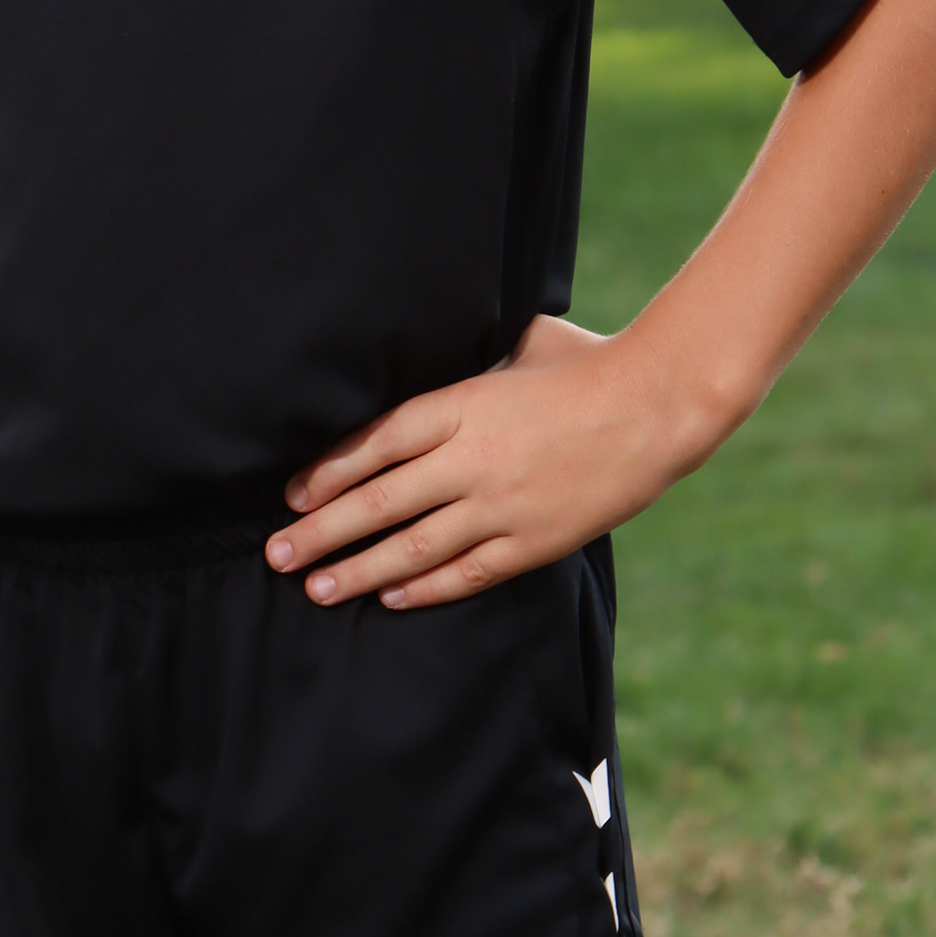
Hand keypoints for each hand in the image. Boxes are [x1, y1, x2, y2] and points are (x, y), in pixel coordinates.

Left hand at [265, 315, 715, 612]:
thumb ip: (467, 356)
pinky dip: (425, 587)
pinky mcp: (534, 541)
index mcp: (463, 402)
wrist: (658, 404)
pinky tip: (390, 595)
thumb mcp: (516, 341)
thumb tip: (426, 342)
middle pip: (380, 502)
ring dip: (358, 569)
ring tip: (316, 588)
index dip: (328, 473)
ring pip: (414, 547)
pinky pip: (468, 571)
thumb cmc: (585, 361)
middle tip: (277, 553)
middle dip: (322, 532)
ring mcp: (503, 505)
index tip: (292, 494)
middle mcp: (473, 458)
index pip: (375, 444)